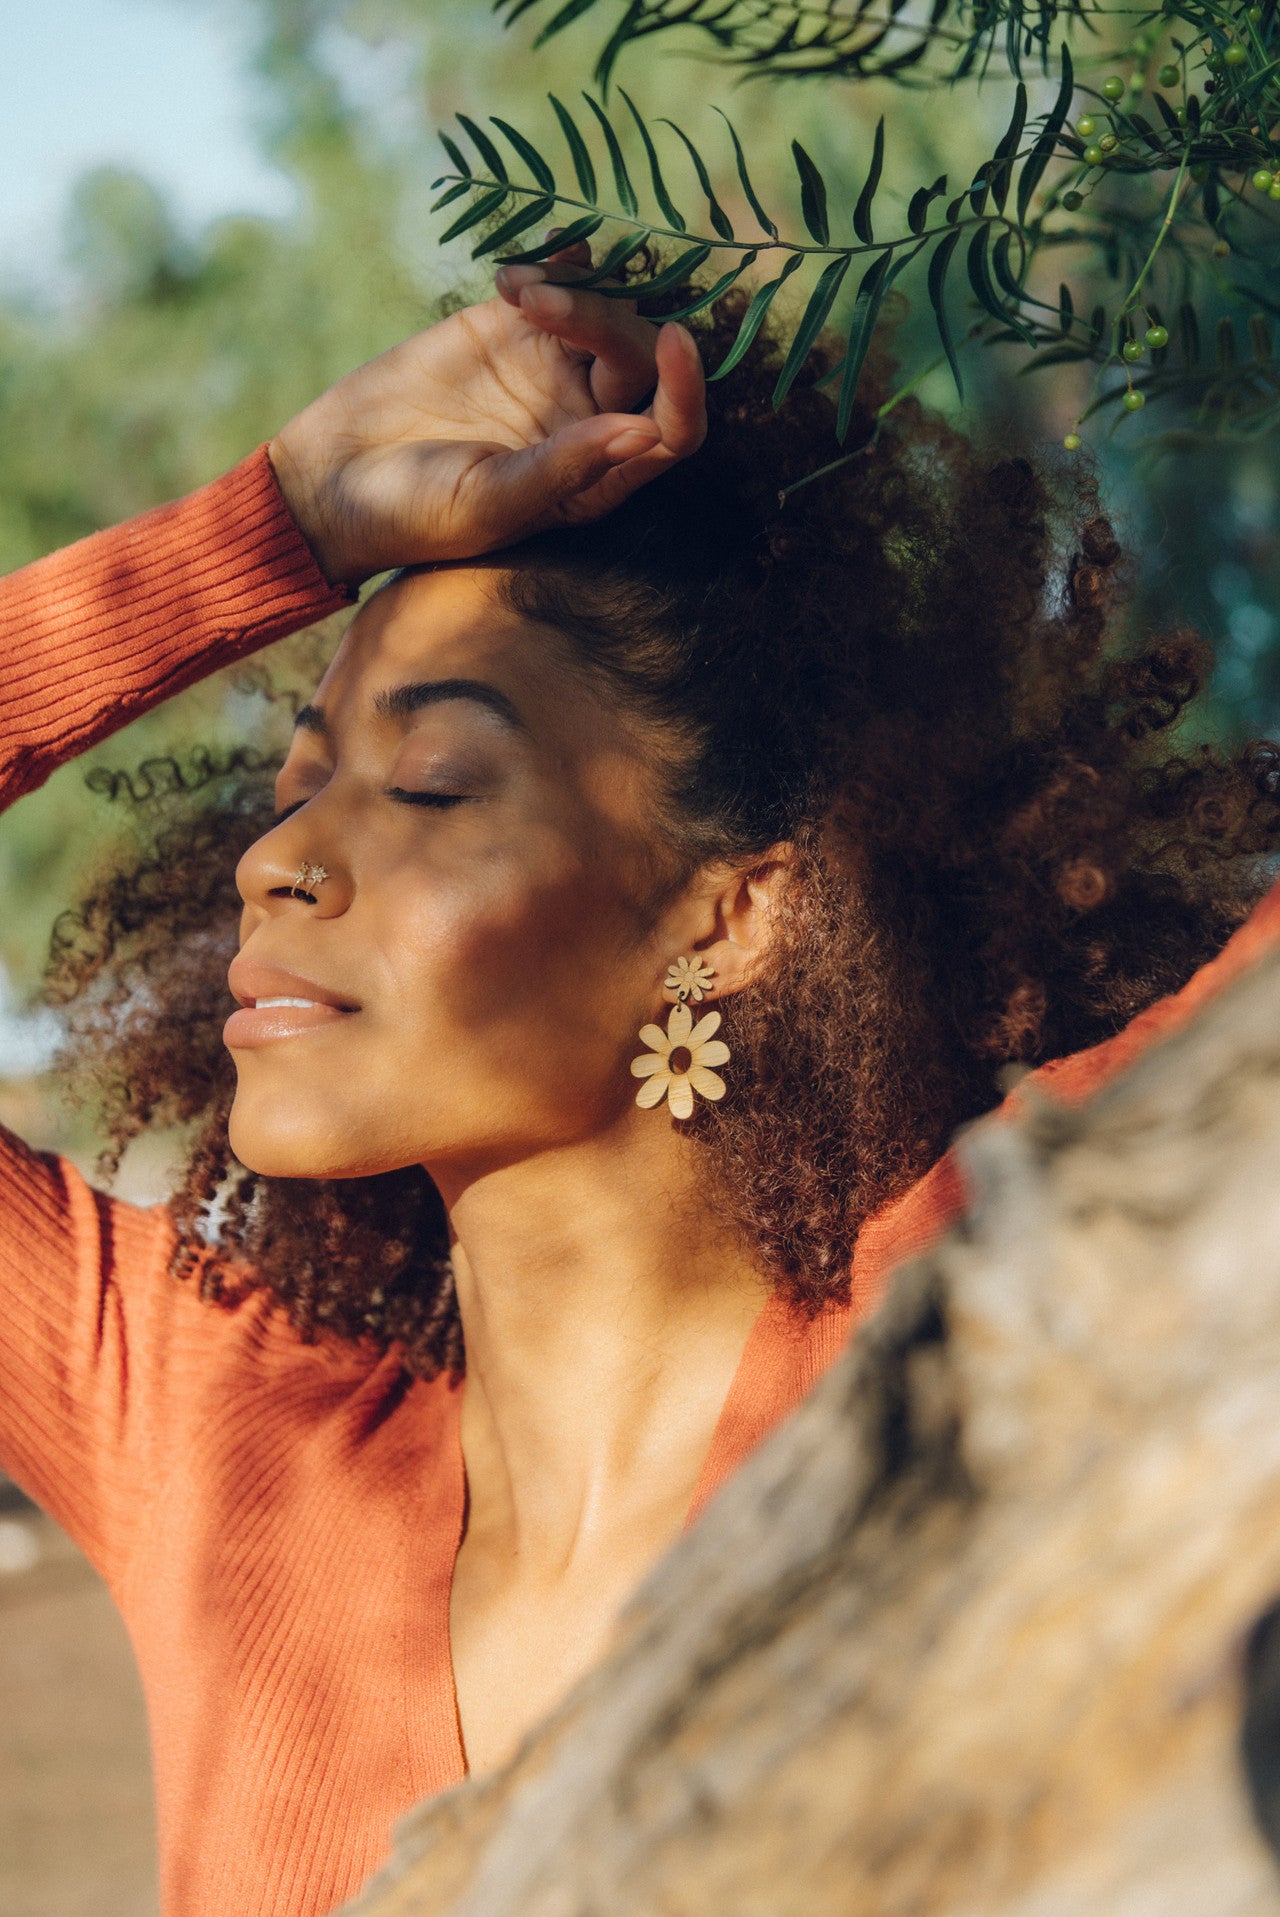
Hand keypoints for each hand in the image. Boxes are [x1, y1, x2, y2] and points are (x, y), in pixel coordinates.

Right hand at [267, 246, 705, 586]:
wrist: (338, 478)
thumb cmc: (417, 514)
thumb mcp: (490, 501)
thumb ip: (565, 469)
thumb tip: (644, 431)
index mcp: (598, 478)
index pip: (673, 430)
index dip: (687, 387)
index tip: (676, 340)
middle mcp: (589, 421)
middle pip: (641, 358)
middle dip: (606, 321)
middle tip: (538, 308)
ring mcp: (553, 371)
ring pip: (605, 313)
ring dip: (572, 290)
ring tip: (514, 293)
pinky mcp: (512, 329)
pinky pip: (559, 282)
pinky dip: (552, 264)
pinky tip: (512, 274)